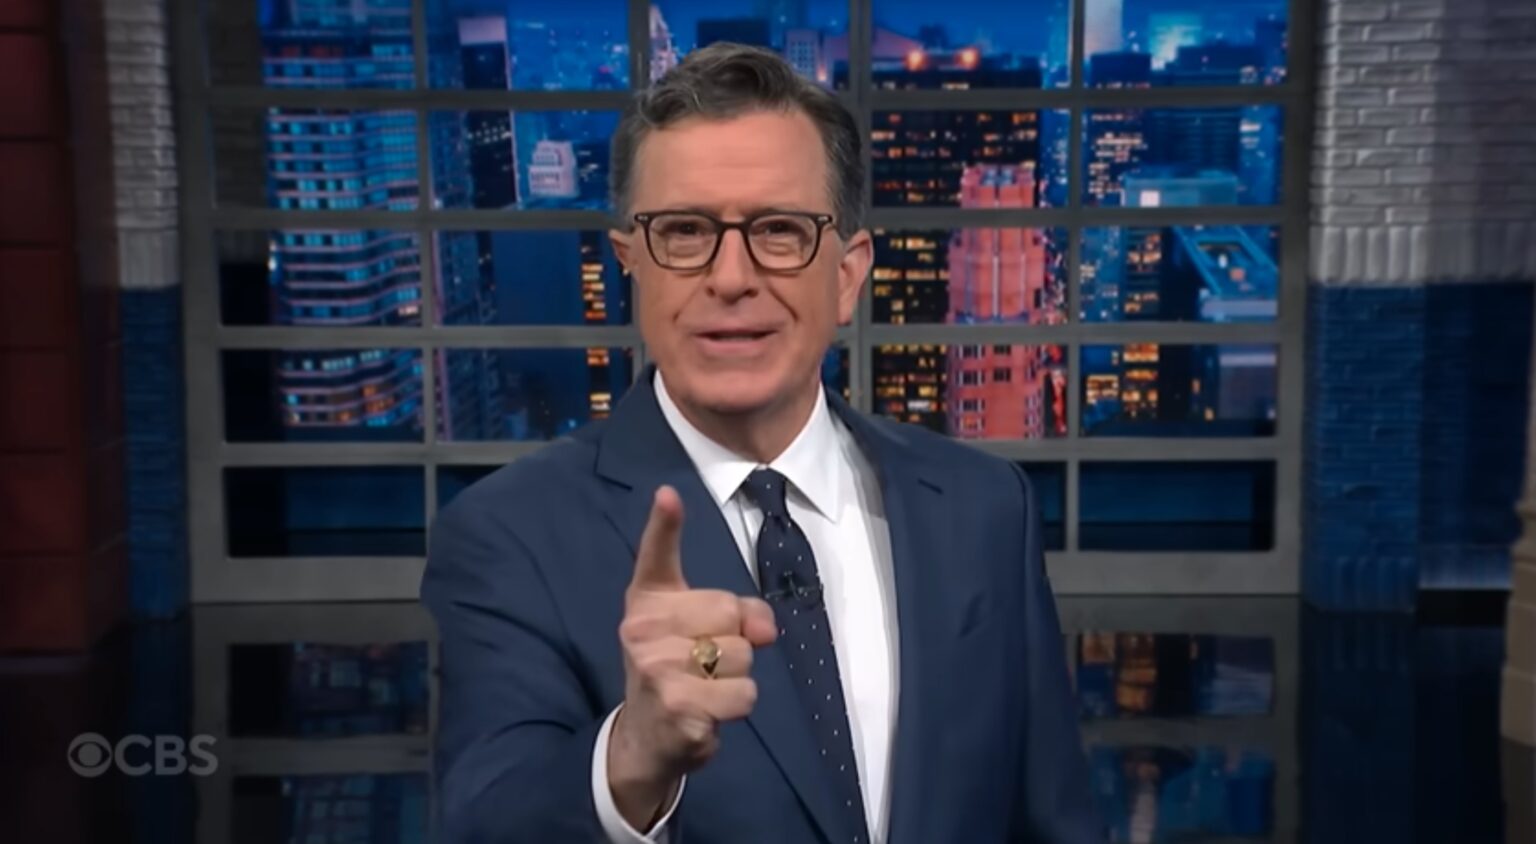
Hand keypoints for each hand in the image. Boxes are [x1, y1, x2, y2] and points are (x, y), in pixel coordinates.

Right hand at [607, 486, 777, 828]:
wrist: (647, 737)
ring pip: (743, 658)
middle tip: (705, 664)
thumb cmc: (678, 671)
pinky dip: (735, 707)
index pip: (656, 555)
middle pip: (731, 614)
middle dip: (735, 642)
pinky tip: (706, 713)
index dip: (665, 523)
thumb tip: (765, 629)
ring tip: (705, 690)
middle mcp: (643, 630)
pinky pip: (743, 695)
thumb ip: (738, 613)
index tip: (668, 494)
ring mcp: (657, 669)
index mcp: (648, 602)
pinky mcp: (677, 706)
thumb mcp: (701, 632)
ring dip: (738, 680)